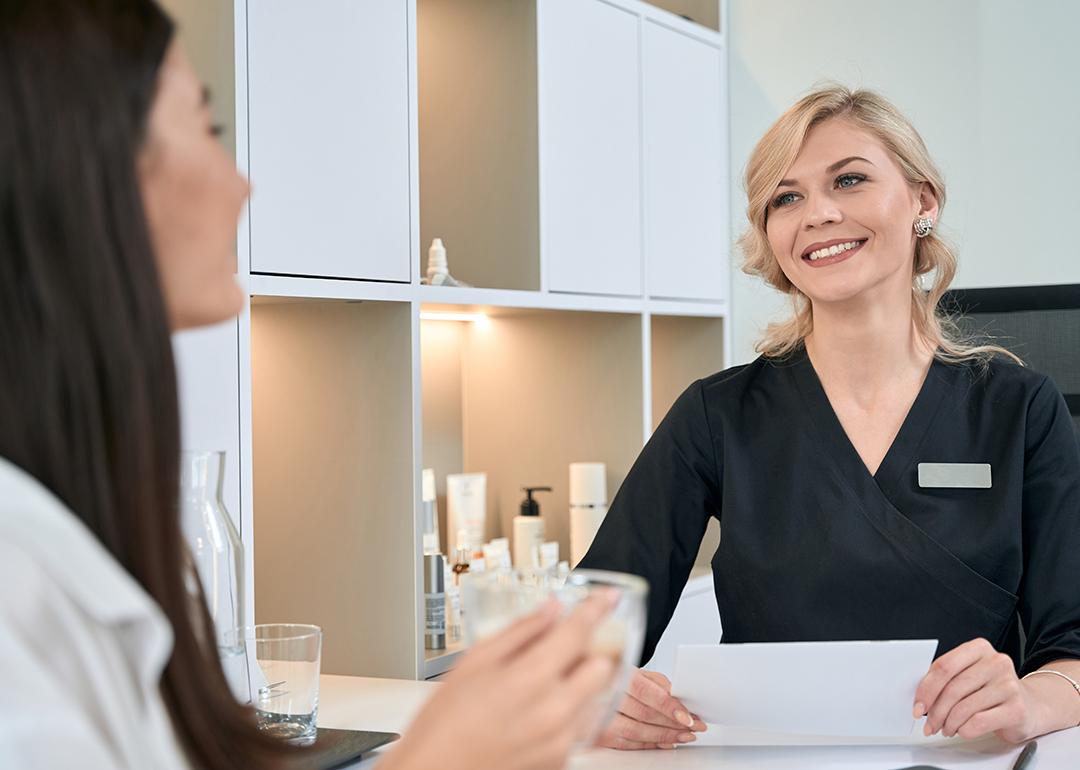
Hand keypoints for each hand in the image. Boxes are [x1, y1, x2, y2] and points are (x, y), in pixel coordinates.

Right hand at [380, 592, 617, 769]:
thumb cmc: (444, 723)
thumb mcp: (474, 662)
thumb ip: (519, 632)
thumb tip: (549, 610)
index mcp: (530, 679)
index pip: (579, 632)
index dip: (597, 608)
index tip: (607, 597)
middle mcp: (553, 711)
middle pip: (601, 666)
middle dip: (590, 651)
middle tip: (569, 646)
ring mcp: (561, 740)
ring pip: (596, 697)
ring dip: (581, 683)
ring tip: (546, 684)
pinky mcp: (560, 760)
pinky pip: (581, 726)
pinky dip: (569, 712)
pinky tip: (539, 710)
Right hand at [595, 668, 705, 749]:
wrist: (592, 684)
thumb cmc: (618, 677)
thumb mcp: (639, 672)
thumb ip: (659, 683)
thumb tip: (679, 699)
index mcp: (617, 674)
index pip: (646, 692)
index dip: (669, 706)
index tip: (687, 717)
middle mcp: (606, 696)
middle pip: (644, 714)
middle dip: (673, 723)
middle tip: (693, 726)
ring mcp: (600, 717)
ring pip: (636, 732)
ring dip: (664, 736)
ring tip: (684, 736)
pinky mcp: (598, 734)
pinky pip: (627, 744)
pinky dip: (649, 744)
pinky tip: (665, 742)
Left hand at [913, 637, 1036, 741]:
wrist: (1032, 705)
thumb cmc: (992, 690)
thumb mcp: (970, 674)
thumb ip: (948, 679)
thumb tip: (920, 698)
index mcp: (979, 648)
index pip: (944, 666)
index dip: (926, 689)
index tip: (917, 706)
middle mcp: (996, 662)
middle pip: (952, 688)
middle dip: (935, 711)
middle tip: (929, 723)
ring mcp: (1009, 685)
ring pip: (964, 707)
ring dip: (948, 723)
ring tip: (945, 729)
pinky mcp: (1016, 709)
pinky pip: (978, 722)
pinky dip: (964, 729)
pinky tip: (962, 730)